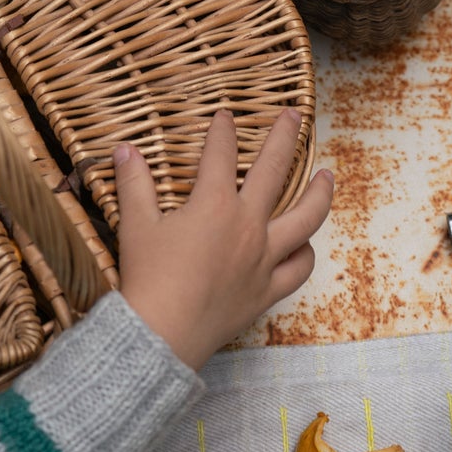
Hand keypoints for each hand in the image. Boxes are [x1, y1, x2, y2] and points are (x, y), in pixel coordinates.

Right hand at [113, 108, 333, 370]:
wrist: (161, 335)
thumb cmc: (148, 279)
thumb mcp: (135, 225)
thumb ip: (134, 184)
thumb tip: (124, 149)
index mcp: (214, 204)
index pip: (221, 154)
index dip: (223, 131)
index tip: (226, 116)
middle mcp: (247, 225)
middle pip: (274, 170)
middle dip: (284, 137)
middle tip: (295, 116)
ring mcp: (263, 258)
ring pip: (306, 218)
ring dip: (320, 193)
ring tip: (328, 176)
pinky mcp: (267, 290)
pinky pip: (299, 269)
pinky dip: (305, 255)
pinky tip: (306, 245)